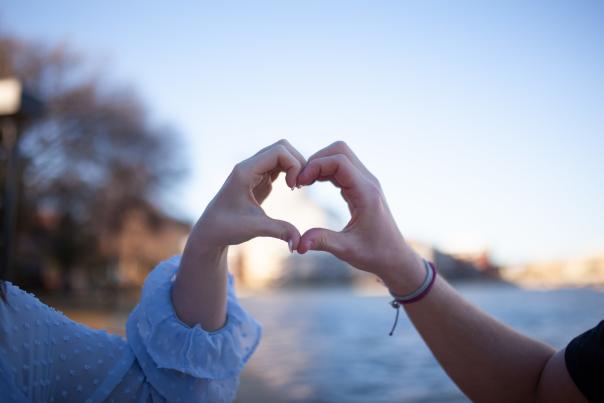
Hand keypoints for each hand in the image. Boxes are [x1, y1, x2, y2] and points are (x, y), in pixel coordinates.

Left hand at [189, 139, 305, 253]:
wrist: (211, 230)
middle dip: (297, 163)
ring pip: (282, 153)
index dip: (294, 165)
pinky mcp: (259, 177)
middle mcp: (249, 166)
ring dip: (294, 166)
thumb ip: (279, 231)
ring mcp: (254, 170)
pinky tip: (291, 187)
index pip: (278, 151)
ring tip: (296, 186)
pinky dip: (290, 171)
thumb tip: (299, 242)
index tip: (294, 187)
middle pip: (282, 147)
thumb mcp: (254, 228)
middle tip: (300, 185)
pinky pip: (279, 164)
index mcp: (245, 171)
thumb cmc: (226, 228)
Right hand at [295, 141, 423, 293]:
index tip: (299, 184)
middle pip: (340, 150)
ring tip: (304, 183)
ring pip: (341, 156)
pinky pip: (342, 168)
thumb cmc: (374, 254)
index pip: (339, 161)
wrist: (394, 258)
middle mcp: (368, 182)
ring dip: (320, 164)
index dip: (315, 166)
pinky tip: (313, 184)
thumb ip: (322, 242)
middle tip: (300, 181)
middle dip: (316, 160)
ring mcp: (366, 182)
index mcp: (366, 193)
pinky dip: (326, 171)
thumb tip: (298, 244)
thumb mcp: (346, 250)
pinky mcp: (362, 187)